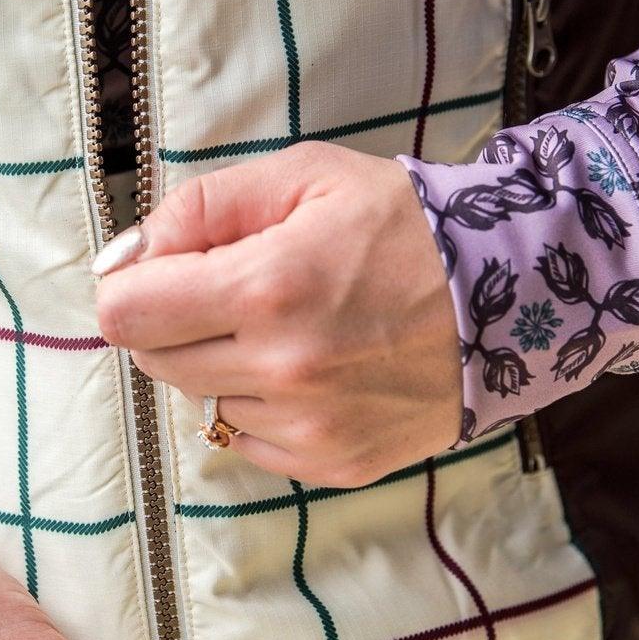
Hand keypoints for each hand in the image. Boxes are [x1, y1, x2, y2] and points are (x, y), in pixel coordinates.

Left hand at [94, 141, 460, 486]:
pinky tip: (311, 370)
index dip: (130, 287)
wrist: (513, 293)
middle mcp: (282, 369)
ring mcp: (311, 427)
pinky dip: (261, 407)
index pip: (126, 315)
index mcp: (266, 288)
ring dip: (223, 366)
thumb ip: (200, 207)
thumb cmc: (402, 224)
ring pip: (204, 402)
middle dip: (176, 322)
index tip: (160, 272)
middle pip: (156, 362)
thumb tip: (125, 259)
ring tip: (288, 329)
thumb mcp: (303, 177)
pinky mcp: (337, 463)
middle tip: (233, 291)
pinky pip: (249, 441)